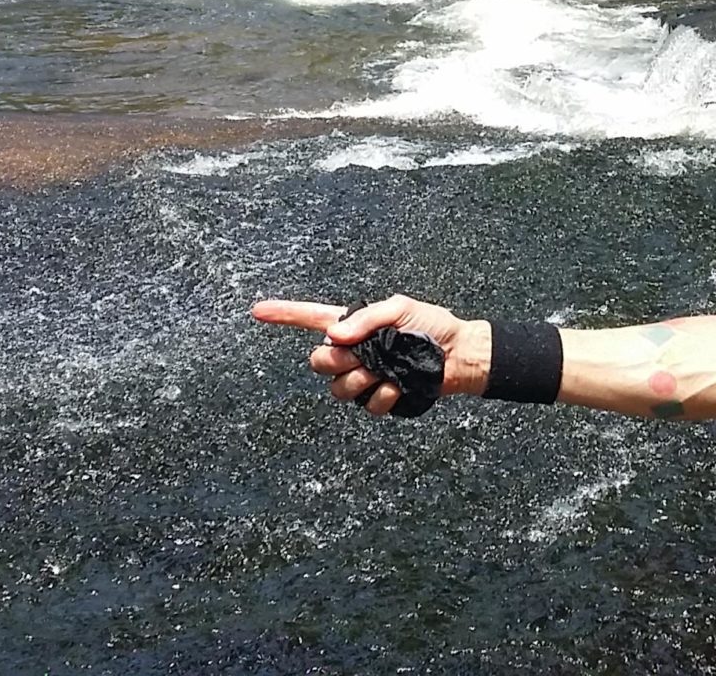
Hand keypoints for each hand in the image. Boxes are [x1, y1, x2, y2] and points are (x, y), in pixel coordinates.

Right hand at [250, 294, 474, 418]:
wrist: (458, 355)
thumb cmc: (431, 326)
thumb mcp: (400, 309)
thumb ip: (366, 319)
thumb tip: (334, 335)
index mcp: (353, 327)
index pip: (310, 319)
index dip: (283, 314)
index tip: (257, 310)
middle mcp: (353, 352)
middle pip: (318, 362)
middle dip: (336, 360)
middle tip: (364, 356)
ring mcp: (364, 377)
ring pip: (338, 389)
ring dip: (360, 381)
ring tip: (386, 372)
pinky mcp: (379, 398)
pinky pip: (366, 406)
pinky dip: (382, 397)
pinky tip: (397, 386)